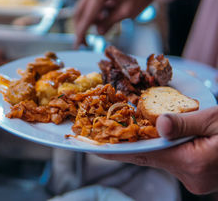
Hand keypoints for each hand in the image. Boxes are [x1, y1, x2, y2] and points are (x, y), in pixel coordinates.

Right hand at [74, 0, 158, 47]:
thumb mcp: (126, 12)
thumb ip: (110, 22)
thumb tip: (98, 32)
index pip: (87, 17)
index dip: (81, 33)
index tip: (77, 46)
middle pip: (79, 12)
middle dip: (82, 27)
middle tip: (85, 43)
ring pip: (83, 8)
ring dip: (90, 19)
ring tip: (107, 22)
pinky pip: (89, 4)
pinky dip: (94, 13)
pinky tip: (107, 14)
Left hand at [98, 106, 217, 194]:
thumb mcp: (216, 120)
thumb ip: (186, 123)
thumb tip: (159, 125)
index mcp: (193, 164)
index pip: (145, 155)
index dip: (118, 150)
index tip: (95, 147)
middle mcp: (191, 177)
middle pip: (150, 157)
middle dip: (129, 145)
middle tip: (103, 135)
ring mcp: (196, 180)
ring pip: (161, 159)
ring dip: (145, 146)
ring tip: (124, 132)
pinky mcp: (199, 176)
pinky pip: (172, 160)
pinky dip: (160, 149)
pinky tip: (151, 137)